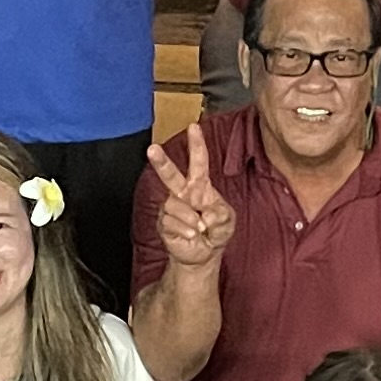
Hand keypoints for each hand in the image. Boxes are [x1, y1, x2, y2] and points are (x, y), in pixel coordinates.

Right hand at [145, 126, 233, 271]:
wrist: (204, 254)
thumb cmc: (216, 231)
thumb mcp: (228, 220)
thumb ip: (221, 214)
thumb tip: (205, 213)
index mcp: (199, 186)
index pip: (198, 162)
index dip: (196, 144)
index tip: (193, 126)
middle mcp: (182, 193)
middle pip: (170, 174)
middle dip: (161, 161)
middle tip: (152, 149)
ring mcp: (171, 208)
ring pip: (176, 206)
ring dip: (191, 220)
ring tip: (200, 230)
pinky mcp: (164, 223)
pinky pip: (172, 223)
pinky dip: (186, 231)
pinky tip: (192, 236)